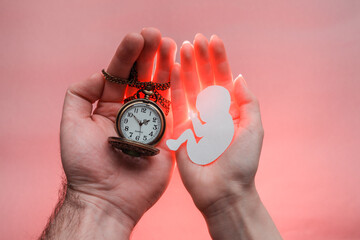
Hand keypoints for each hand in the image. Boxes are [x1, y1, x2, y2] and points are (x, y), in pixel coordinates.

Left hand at [60, 28, 175, 236]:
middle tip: (156, 35)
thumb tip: (100, 74)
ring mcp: (151, 124)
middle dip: (149, 56)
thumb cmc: (86, 165)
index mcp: (108, 108)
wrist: (107, 198)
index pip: (119, 76)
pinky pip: (174, 111)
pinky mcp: (168, 137)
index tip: (136, 37)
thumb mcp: (71, 124)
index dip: (127, 56)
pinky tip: (180, 71)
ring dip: (165, 67)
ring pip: (160, 91)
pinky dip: (178, 91)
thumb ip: (80, 94)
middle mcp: (131, 113)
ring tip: (170, 45)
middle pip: (142, 79)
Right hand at [170, 34, 280, 238]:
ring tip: (183, 47)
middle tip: (195, 39)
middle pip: (204, 80)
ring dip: (187, 68)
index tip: (213, 41)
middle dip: (200, 60)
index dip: (218, 60)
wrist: (224, 190)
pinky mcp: (179, 130)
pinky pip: (176, 106)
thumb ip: (247, 102)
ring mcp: (194, 120)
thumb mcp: (253, 129)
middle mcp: (211, 113)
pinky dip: (174, 87)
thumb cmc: (242, 162)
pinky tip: (173, 69)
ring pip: (190, 89)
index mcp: (230, 111)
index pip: (223, 80)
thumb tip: (238, 76)